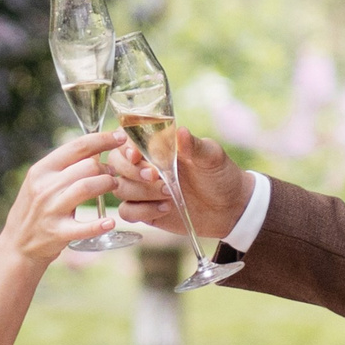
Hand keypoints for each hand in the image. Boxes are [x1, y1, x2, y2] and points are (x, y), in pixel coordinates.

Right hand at [0, 128, 124, 266]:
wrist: (17, 243)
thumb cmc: (36, 208)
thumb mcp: (41, 182)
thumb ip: (64, 166)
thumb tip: (96, 149)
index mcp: (42, 169)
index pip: (77, 146)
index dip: (102, 139)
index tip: (120, 136)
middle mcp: (44, 187)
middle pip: (87, 166)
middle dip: (107, 167)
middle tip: (114, 172)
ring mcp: (51, 210)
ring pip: (87, 187)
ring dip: (107, 184)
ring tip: (114, 186)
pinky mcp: (58, 233)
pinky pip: (83, 227)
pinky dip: (99, 224)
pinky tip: (110, 222)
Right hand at [98, 126, 250, 240]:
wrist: (230, 207)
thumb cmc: (220, 174)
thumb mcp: (212, 157)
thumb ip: (194, 145)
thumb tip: (180, 132)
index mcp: (156, 146)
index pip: (125, 139)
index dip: (125, 147)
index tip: (137, 155)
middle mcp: (144, 165)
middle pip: (114, 164)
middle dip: (132, 171)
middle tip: (156, 177)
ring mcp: (142, 189)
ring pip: (119, 188)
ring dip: (141, 192)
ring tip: (169, 193)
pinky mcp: (144, 210)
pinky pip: (126, 211)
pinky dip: (142, 211)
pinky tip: (166, 208)